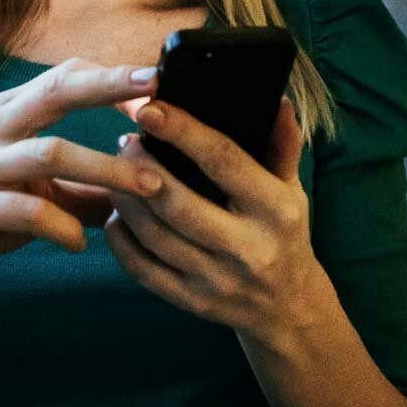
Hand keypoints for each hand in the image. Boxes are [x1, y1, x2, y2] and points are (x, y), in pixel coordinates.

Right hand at [0, 59, 166, 295]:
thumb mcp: (37, 193)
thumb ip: (87, 189)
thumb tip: (147, 189)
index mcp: (9, 113)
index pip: (65, 76)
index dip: (112, 75)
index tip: (160, 76)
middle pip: (56, 92)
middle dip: (108, 86)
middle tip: (157, 90)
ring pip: (50, 152)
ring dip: (105, 168)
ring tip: (148, 187)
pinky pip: (25, 210)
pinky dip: (61, 226)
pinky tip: (80, 242)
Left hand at [102, 96, 321, 340]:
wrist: (289, 307)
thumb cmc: (284, 232)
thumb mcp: (292, 189)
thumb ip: (282, 145)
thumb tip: (278, 100)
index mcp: (276, 211)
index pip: (224, 162)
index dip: (183, 132)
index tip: (149, 109)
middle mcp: (249, 249)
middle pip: (179, 203)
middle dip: (141, 168)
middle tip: (124, 141)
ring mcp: (219, 281)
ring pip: (155, 236)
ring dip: (125, 199)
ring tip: (115, 171)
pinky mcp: (193, 302)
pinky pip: (143, 270)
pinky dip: (121, 239)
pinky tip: (116, 214)